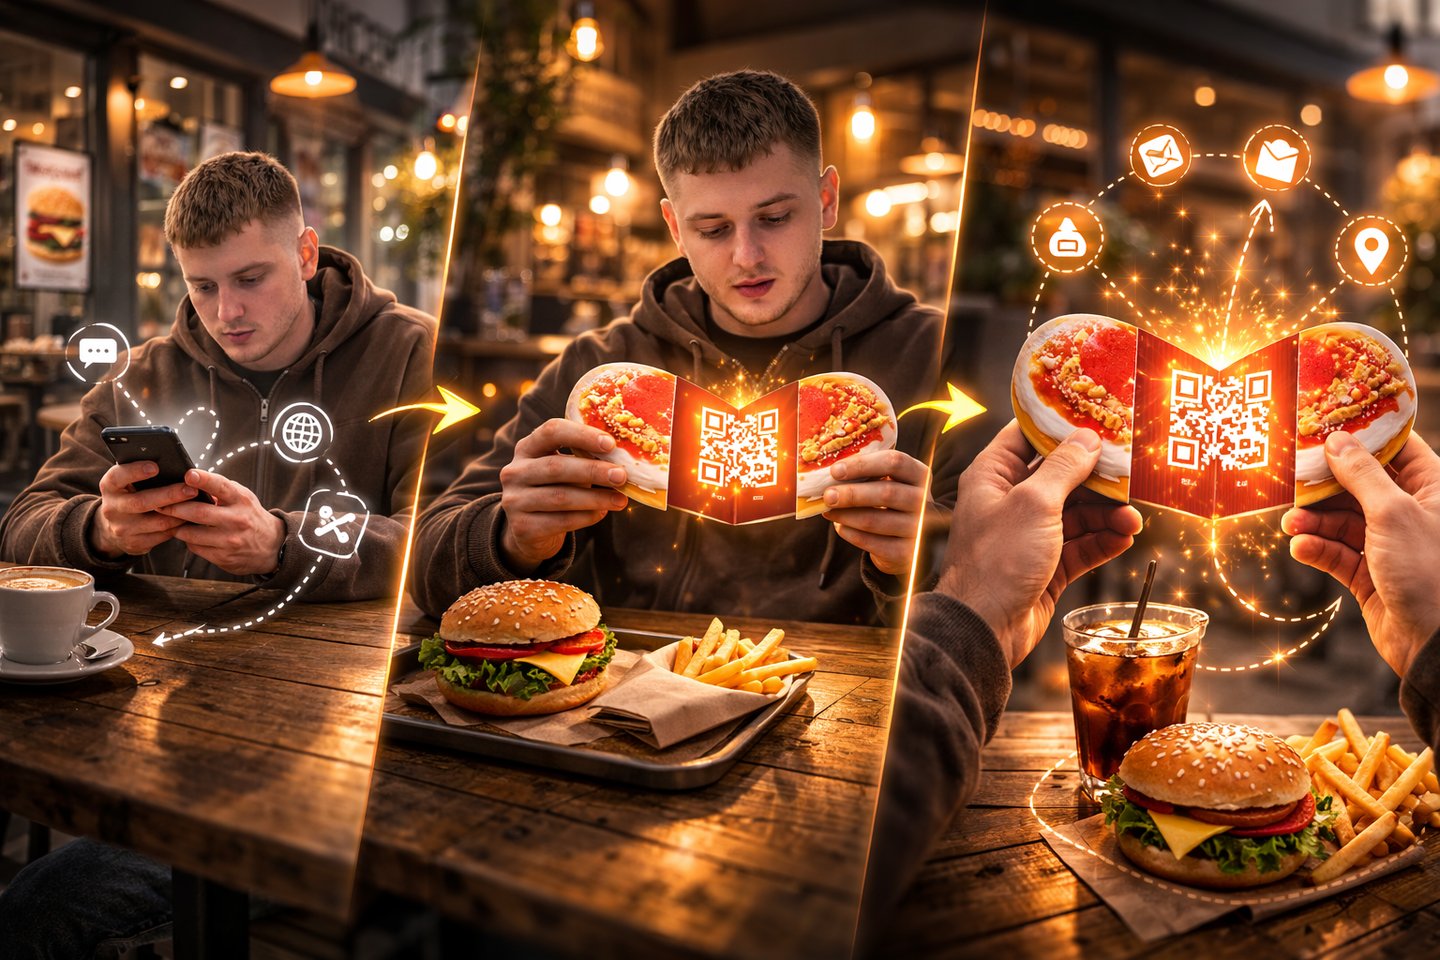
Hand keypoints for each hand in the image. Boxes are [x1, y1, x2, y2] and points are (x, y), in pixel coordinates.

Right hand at [90, 461, 191, 557]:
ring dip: (180, 514)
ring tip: (198, 505)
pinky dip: (178, 527)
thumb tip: (175, 467)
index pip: (118, 476)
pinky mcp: (134, 543)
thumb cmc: (130, 495)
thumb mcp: (128, 482)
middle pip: (142, 502)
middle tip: (191, 490)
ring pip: (157, 522)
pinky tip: (190, 519)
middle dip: (169, 495)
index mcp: (110, 486)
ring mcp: (122, 528)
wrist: (113, 527)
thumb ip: (142, 474)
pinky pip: (162, 535)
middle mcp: (112, 508)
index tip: (155, 466)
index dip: (135, 471)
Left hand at [158, 469, 285, 575]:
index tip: (188, 474)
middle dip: (174, 508)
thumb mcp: (243, 498)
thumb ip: (220, 489)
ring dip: (178, 526)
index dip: (203, 480)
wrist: (272, 546)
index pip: (221, 486)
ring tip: (173, 521)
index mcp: (241, 500)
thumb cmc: (250, 517)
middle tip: (160, 504)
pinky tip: (191, 535)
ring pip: (190, 533)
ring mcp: (230, 540)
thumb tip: (191, 480)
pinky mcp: (223, 557)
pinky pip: (195, 547)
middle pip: (198, 512)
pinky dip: (189, 540)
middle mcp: (237, 520)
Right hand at [499, 418, 629, 571]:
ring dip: (595, 498)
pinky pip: (560, 521)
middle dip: (593, 470)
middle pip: (556, 467)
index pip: (551, 431)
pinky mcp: (522, 527)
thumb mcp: (564, 469)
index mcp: (527, 448)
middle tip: (622, 476)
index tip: (610, 444)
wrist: (529, 531)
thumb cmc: (555, 490)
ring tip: (621, 500)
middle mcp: (515, 471)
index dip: (582, 435)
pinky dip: (586, 517)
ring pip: (560, 497)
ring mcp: (514, 500)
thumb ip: (584, 459)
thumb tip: (624, 459)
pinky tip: (602, 513)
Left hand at [822, 450, 929, 575]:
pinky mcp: (907, 552)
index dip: (862, 465)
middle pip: (886, 492)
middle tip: (827, 495)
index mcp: (919, 474)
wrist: (911, 539)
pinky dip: (851, 533)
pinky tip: (840, 526)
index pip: (894, 462)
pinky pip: (872, 543)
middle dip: (851, 494)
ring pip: (875, 520)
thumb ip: (866, 474)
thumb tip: (827, 475)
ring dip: (845, 515)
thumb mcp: (889, 482)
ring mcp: (919, 528)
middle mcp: (924, 501)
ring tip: (827, 511)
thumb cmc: (892, 502)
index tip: (835, 470)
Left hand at [937, 421, 1142, 667]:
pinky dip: (1103, 541)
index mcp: (994, 476)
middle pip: (1062, 477)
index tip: (1100, 420)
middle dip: (1098, 479)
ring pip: (1076, 513)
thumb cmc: (996, 561)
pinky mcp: (1046, 566)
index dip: (1063, 427)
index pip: (1029, 437)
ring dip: (1106, 514)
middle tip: (1130, 478)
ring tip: (1132, 520)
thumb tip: (1088, 438)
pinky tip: (1124, 538)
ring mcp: (1029, 535)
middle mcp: (1010, 502)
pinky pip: (1081, 546)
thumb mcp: (1034, 503)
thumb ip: (1064, 468)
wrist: (984, 628)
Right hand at [1281, 432, 1439, 677]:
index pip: (1395, 449)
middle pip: (1358, 485)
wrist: (1434, 644)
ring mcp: (1388, 544)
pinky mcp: (1370, 575)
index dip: (1360, 437)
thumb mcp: (1393, 513)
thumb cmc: (1429, 571)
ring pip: (1341, 521)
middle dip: (1323, 487)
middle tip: (1292, 484)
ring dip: (1313, 521)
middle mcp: (1410, 513)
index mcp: (1431, 489)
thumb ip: (1361, 475)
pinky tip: (1301, 548)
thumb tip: (1337, 440)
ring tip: (1290, 525)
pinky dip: (1317, 549)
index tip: (1322, 429)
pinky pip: (1336, 553)